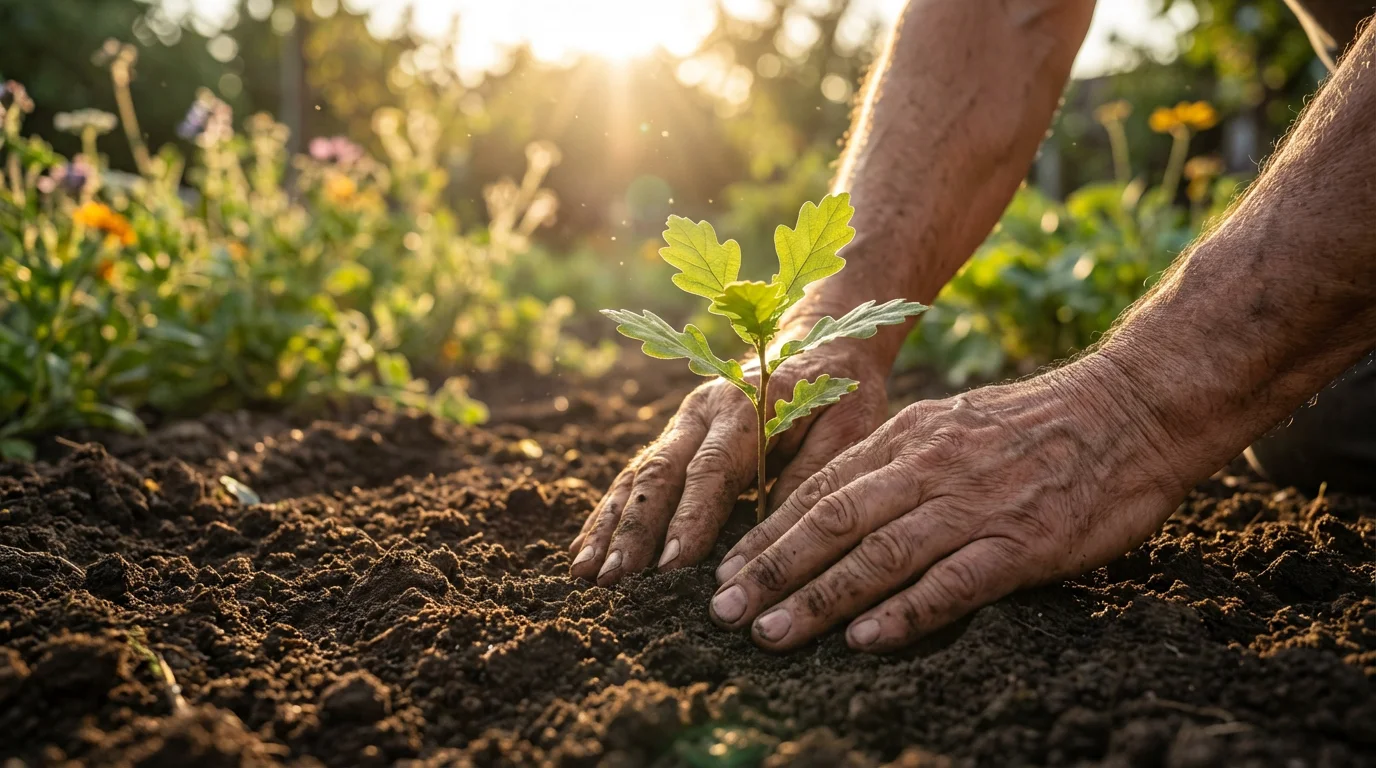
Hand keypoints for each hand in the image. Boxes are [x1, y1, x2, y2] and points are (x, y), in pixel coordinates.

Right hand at [569, 336, 891, 585]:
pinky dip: (608, 516)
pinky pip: (634, 480)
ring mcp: (682, 423)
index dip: (690, 518)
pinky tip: (585, 552)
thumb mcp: (847, 428)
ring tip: (585, 574)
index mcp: (748, 406)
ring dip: (609, 527)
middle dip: (635, 530)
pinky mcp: (673, 439)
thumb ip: (811, 476)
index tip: (671, 565)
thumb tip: (773, 538)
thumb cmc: (841, 393)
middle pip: (661, 473)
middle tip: (613, 580)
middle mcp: (703, 410)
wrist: (822, 344)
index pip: (712, 468)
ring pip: (637, 477)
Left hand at [708, 357, 1188, 651]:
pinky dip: (904, 613)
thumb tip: (840, 499)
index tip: (725, 571)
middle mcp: (928, 467)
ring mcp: (973, 504)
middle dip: (770, 569)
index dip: (767, 533)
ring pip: (878, 554)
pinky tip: (864, 640)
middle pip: (832, 521)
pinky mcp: (1020, 543)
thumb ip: (899, 461)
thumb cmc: (1037, 424)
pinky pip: (951, 582)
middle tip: (722, 611)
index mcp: (908, 437)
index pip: (819, 488)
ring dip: (818, 597)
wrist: (1132, 410)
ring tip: (771, 634)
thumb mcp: (952, 423)